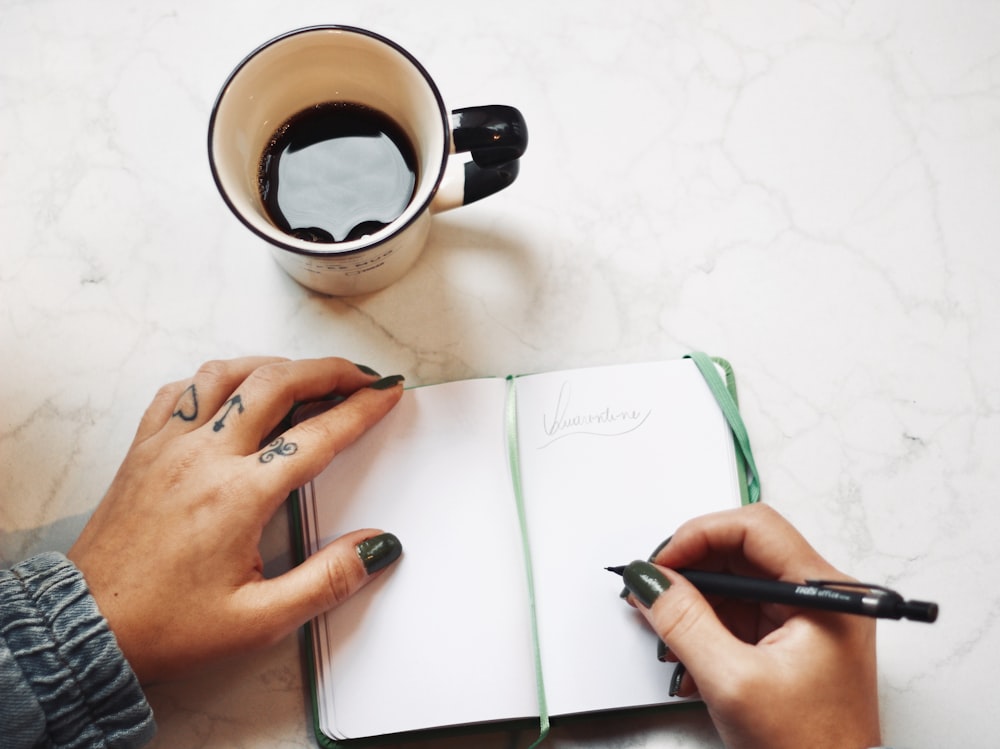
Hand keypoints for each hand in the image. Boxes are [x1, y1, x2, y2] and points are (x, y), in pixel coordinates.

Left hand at [68, 356, 404, 683]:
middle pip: (276, 382)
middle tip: (358, 375)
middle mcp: (203, 457)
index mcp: (238, 495)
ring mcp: (168, 446)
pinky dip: (216, 378)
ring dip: (274, 364)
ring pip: (227, 373)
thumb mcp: (260, 620)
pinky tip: (232, 390)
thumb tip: (376, 546)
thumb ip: (327, 580)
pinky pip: (181, 391)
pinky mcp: (142, 450)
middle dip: (328, 370)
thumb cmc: (167, 626)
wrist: (88, 630)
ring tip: (304, 374)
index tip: (387, 393)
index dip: (362, 408)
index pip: (317, 435)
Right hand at [621, 504, 880, 748]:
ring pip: (736, 584)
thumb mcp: (732, 683)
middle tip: (652, 592)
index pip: (755, 529)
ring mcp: (808, 620)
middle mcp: (821, 599)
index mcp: (825, 596)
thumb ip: (685, 622)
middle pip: (742, 553)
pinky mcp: (792, 642)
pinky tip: (688, 659)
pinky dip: (707, 630)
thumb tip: (649, 580)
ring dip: (694, 606)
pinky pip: (740, 615)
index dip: (699, 536)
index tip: (660, 563)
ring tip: (667, 635)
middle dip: (691, 572)